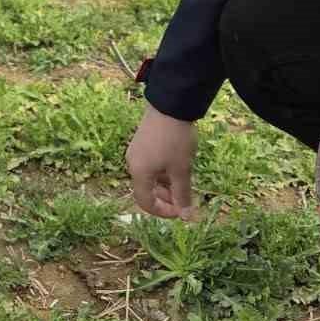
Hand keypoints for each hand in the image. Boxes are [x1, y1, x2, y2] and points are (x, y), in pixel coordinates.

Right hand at [126, 103, 197, 218]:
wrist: (170, 104)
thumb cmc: (175, 140)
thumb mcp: (182, 169)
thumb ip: (183, 194)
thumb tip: (186, 216)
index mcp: (139, 173)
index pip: (146, 203)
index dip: (164, 212)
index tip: (181, 211)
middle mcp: (133, 163)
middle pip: (147, 190)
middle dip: (166, 198)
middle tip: (185, 199)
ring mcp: (136, 151)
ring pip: (150, 177)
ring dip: (166, 185)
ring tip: (184, 182)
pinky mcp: (142, 141)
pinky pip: (150, 164)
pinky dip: (163, 171)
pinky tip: (178, 166)